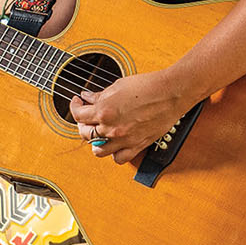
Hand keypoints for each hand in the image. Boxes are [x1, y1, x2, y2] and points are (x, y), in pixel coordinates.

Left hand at [69, 69, 190, 165]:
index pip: (79, 115)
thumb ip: (100, 95)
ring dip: (95, 142)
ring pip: (98, 151)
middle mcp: (111, 128)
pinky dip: (113, 153)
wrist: (171, 93)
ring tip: (98, 132)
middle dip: (82, 123)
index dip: (74, 107)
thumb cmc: (148, 86)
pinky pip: (119, 158)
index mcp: (104, 111)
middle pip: (85, 134)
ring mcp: (124, 140)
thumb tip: (88, 97)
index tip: (77, 102)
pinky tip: (114, 144)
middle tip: (86, 116)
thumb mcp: (118, 86)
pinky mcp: (137, 145)